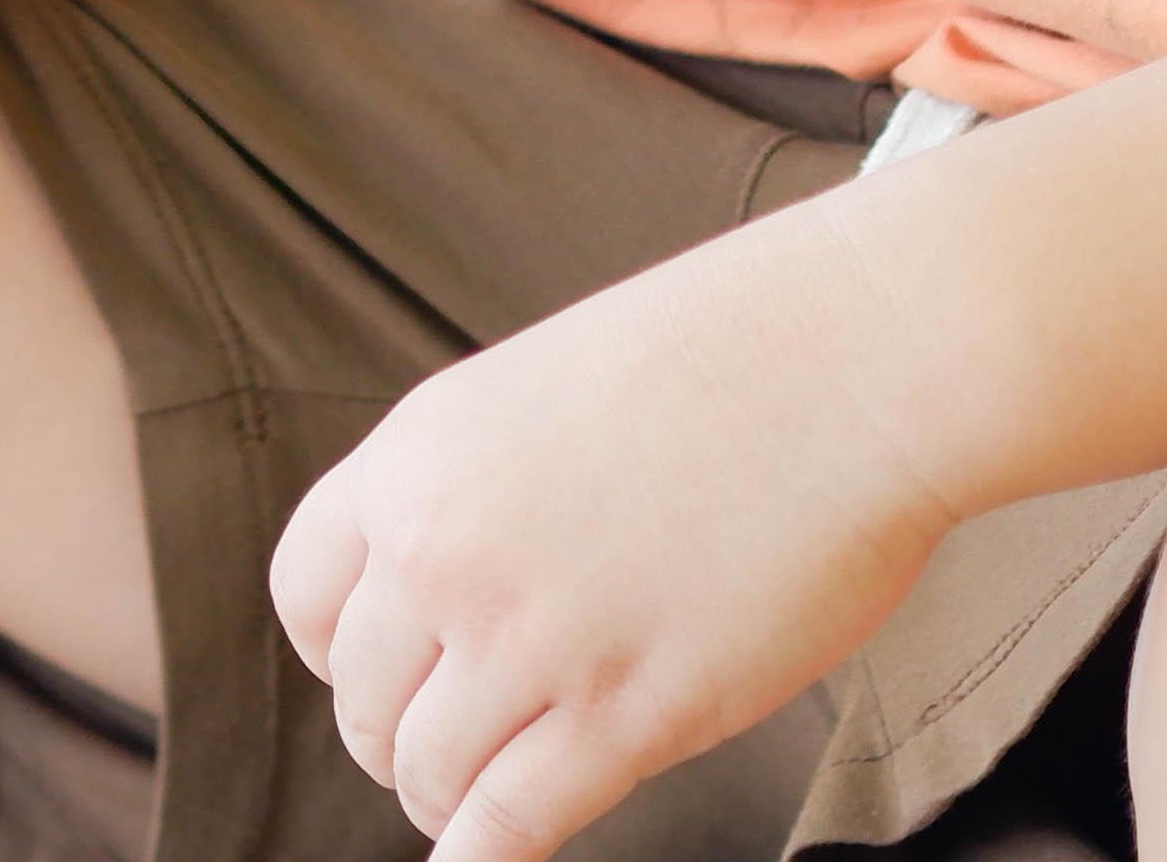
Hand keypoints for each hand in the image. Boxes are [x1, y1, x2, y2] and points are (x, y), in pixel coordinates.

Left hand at [266, 213, 959, 861]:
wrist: (862, 360)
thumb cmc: (739, 356)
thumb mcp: (546, 388)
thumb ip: (482, 487)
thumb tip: (455, 588)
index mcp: (419, 455)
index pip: (304, 595)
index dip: (342, 650)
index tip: (386, 670)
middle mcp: (445, 549)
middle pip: (362, 700)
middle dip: (404, 731)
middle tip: (461, 733)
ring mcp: (531, 637)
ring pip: (426, 773)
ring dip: (451, 795)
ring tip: (497, 787)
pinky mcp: (625, 712)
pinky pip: (504, 827)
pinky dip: (486, 857)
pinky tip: (499, 856)